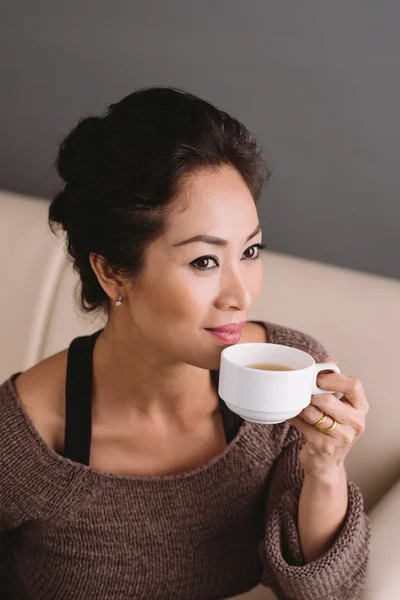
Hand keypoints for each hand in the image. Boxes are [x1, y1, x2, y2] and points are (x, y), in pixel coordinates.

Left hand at [287, 359, 369, 479]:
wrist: (325, 464)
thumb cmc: (330, 429)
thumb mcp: (338, 406)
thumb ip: (334, 384)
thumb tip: (330, 361)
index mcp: (361, 408)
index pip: (353, 385)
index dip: (333, 378)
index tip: (317, 378)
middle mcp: (356, 423)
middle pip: (328, 400)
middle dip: (310, 394)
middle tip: (300, 391)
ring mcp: (341, 437)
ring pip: (313, 413)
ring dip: (299, 405)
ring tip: (294, 402)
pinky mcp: (324, 447)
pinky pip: (302, 425)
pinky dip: (292, 417)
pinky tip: (289, 414)